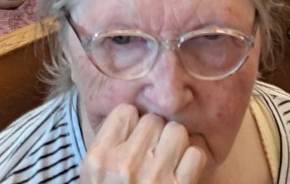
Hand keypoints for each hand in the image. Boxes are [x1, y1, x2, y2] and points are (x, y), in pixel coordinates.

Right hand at [79, 105, 206, 183]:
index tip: (135, 138)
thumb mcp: (94, 176)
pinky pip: (195, 154)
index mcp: (98, 160)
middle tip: (154, 152)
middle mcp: (124, 165)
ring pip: (176, 132)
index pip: (126, 112)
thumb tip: (133, 113)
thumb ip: (108, 145)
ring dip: (176, 145)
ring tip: (169, 160)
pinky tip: (182, 173)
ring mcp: (153, 177)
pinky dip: (193, 162)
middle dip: (156, 134)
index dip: (134, 123)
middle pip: (152, 120)